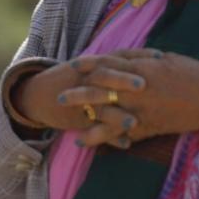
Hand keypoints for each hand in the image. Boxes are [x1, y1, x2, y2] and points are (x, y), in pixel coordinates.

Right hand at [14, 54, 146, 131]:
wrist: (37, 94)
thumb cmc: (70, 79)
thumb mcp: (90, 66)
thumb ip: (115, 64)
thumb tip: (150, 59)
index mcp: (94, 64)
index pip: (118, 55)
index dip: (138, 55)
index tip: (160, 56)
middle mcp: (86, 78)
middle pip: (105, 76)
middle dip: (123, 80)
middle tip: (144, 85)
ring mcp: (79, 98)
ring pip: (98, 105)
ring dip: (116, 115)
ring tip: (134, 122)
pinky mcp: (76, 117)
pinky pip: (93, 128)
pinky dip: (109, 137)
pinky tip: (126, 144)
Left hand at [60, 48, 198, 148]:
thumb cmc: (194, 73)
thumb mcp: (166, 59)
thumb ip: (142, 60)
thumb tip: (127, 58)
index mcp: (141, 68)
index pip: (107, 64)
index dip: (89, 64)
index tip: (73, 65)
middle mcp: (137, 89)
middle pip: (100, 90)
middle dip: (78, 94)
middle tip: (59, 97)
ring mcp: (143, 109)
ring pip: (108, 115)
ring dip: (87, 121)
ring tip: (69, 126)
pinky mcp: (150, 126)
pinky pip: (124, 134)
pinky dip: (106, 139)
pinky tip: (90, 143)